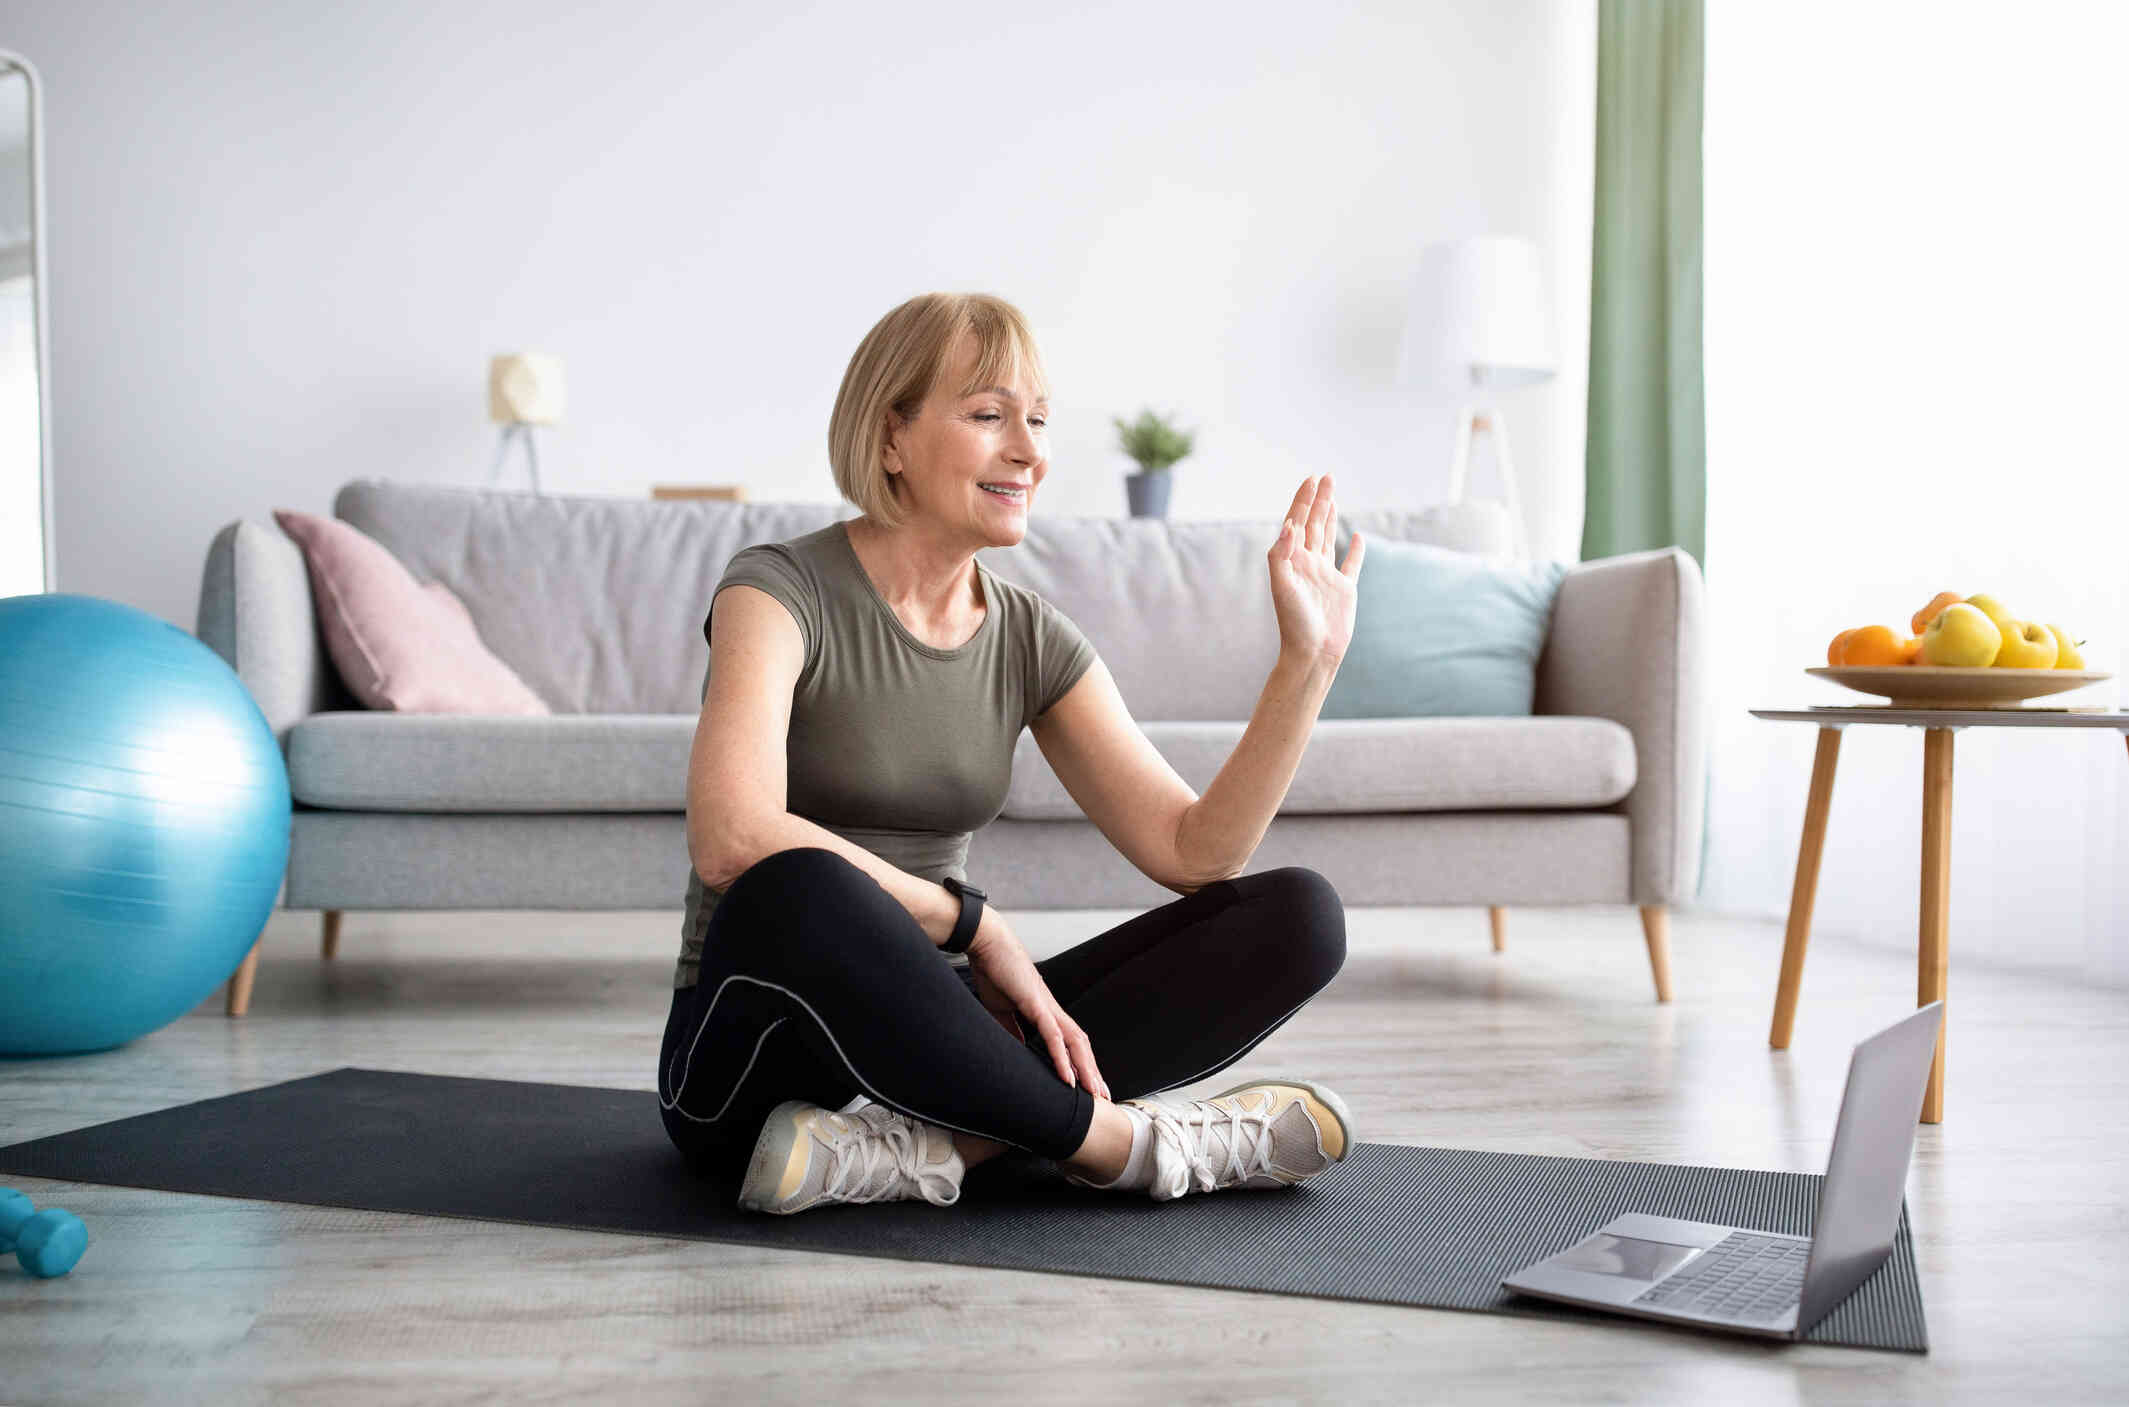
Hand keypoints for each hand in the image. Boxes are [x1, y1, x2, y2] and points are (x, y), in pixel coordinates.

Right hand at [963, 907, 1111, 1101]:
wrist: (988, 946)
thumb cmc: (995, 973)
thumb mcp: (1002, 1010)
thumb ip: (1012, 1030)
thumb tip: (1017, 1048)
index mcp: (1046, 1013)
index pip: (1071, 1044)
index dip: (1081, 1066)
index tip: (1087, 1089)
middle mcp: (1053, 1011)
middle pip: (1081, 1046)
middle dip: (1092, 1073)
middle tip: (1102, 1098)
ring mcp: (1047, 1007)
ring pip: (1075, 1043)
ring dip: (1085, 1069)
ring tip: (1093, 1093)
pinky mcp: (1036, 1004)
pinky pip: (1053, 1035)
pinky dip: (1062, 1057)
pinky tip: (1068, 1077)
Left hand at [1269, 474, 1363, 666]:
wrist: (1312, 653)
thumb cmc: (1294, 623)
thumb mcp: (1282, 586)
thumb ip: (1281, 555)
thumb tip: (1290, 526)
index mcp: (1293, 560)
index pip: (1297, 522)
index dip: (1303, 500)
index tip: (1311, 479)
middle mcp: (1309, 564)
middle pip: (1313, 524)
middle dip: (1319, 500)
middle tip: (1326, 476)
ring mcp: (1327, 576)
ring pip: (1328, 538)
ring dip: (1330, 516)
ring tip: (1333, 496)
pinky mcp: (1344, 589)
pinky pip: (1351, 564)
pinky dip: (1356, 550)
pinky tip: (1358, 537)